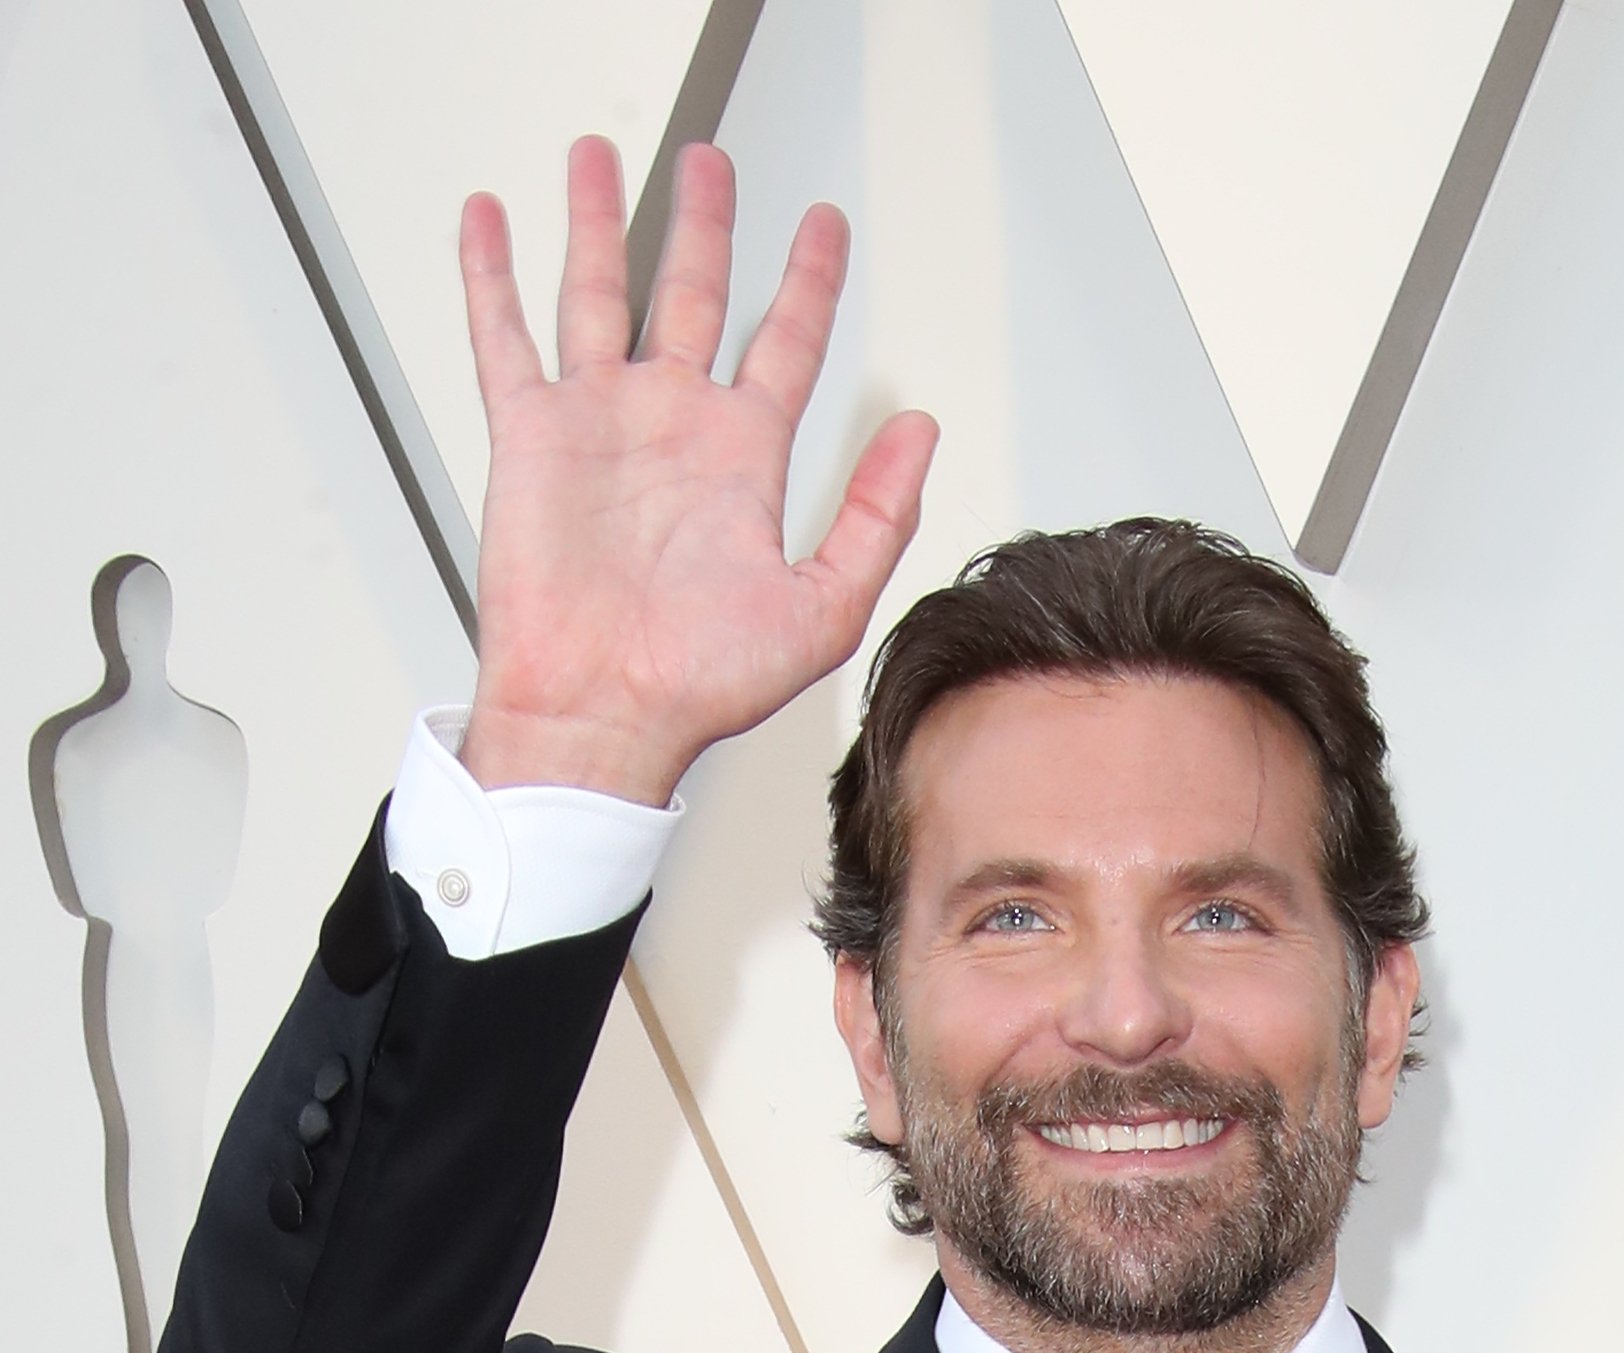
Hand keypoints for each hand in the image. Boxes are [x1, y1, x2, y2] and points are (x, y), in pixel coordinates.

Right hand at [456, 138, 937, 804]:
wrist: (605, 714)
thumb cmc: (703, 682)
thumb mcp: (827, 602)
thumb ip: (879, 512)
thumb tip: (920, 429)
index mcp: (744, 460)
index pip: (786, 343)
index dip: (809, 281)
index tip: (825, 226)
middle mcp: (673, 430)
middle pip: (692, 295)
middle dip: (704, 225)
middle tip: (713, 162)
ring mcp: (600, 426)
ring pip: (598, 292)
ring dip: (598, 223)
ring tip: (600, 155)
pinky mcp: (531, 437)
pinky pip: (505, 337)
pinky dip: (493, 275)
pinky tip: (490, 219)